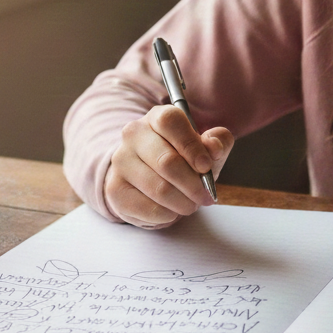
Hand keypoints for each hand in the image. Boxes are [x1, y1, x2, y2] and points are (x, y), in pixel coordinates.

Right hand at [104, 105, 233, 227]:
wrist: (149, 178)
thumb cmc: (183, 159)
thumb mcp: (206, 147)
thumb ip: (217, 141)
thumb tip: (214, 147)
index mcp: (158, 117)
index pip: (171, 122)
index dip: (192, 146)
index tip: (206, 167)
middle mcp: (134, 134)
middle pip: (166, 161)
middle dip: (193, 184)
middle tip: (206, 196)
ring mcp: (121, 161)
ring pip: (159, 188)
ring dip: (183, 202)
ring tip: (191, 205)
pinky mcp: (115, 189)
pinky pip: (147, 208)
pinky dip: (167, 214)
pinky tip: (172, 210)